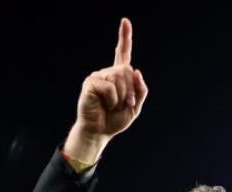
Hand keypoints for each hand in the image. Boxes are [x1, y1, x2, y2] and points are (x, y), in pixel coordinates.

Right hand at [64, 17, 147, 162]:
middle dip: (131, 91)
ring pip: (120, 78)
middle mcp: (109, 73)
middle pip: (128, 71)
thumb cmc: (115, 119)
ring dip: (122, 97)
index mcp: (119, 77)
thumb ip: (141, 90)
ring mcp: (99, 76)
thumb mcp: (136, 107)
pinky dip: (112, 100)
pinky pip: (109, 87)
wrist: (100, 131)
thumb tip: (136, 71)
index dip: (124, 37)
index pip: (122, 53)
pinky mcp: (91, 82)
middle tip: (126, 105)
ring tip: (113, 106)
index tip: (125, 21)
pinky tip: (105, 105)